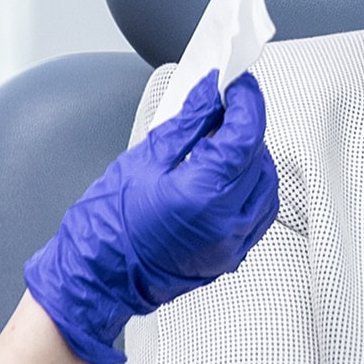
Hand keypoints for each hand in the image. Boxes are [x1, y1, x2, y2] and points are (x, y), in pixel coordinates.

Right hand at [24, 70, 278, 363]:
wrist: (97, 277)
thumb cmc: (108, 224)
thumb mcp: (144, 160)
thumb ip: (188, 124)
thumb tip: (211, 94)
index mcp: (201, 194)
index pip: (246, 134)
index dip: (247, 102)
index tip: (238, 85)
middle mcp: (225, 222)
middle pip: (258, 157)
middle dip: (246, 126)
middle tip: (225, 108)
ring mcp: (232, 243)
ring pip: (266, 185)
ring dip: (252, 156)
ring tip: (223, 142)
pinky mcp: (232, 255)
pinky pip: (260, 212)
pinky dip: (253, 186)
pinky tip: (230, 175)